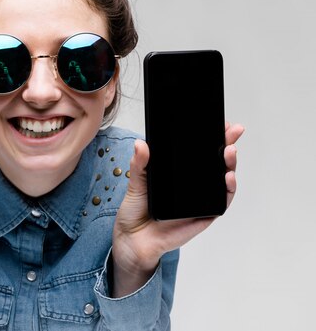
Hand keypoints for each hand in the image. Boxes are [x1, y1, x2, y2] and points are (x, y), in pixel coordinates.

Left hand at [111, 122, 244, 295]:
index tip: (220, 123)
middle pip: (215, 162)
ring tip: (229, 152)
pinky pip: (220, 202)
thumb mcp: (136, 183)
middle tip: (231, 132)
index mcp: (177, 173)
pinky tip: (227, 178)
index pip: (198, 151)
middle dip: (227, 145)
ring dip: (229, 165)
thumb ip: (140, 165)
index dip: (211, 137)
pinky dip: (227, 190)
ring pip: (222, 179)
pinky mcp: (204, 215)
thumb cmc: (135, 211)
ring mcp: (200, 199)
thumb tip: (141, 144)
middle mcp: (192, 184)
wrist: (133, 240)